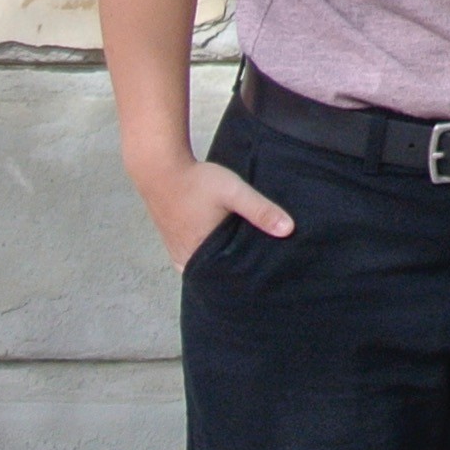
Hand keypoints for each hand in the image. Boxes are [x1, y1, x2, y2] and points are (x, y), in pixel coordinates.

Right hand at [131, 151, 294, 270]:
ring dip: (217, 265)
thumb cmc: (196, 181)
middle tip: (256, 273)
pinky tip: (218, 250)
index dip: (242, 281)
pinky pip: (189, 258)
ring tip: (241, 262)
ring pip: (200, 267)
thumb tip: (288, 230)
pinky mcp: (171, 239)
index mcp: (199, 252)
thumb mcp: (234, 192)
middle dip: (232, 275)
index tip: (261, 280)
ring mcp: (175, 249)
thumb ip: (261, 210)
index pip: (224, 280)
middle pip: (212, 275)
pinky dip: (204, 258)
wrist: (160, 168)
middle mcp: (184, 256)